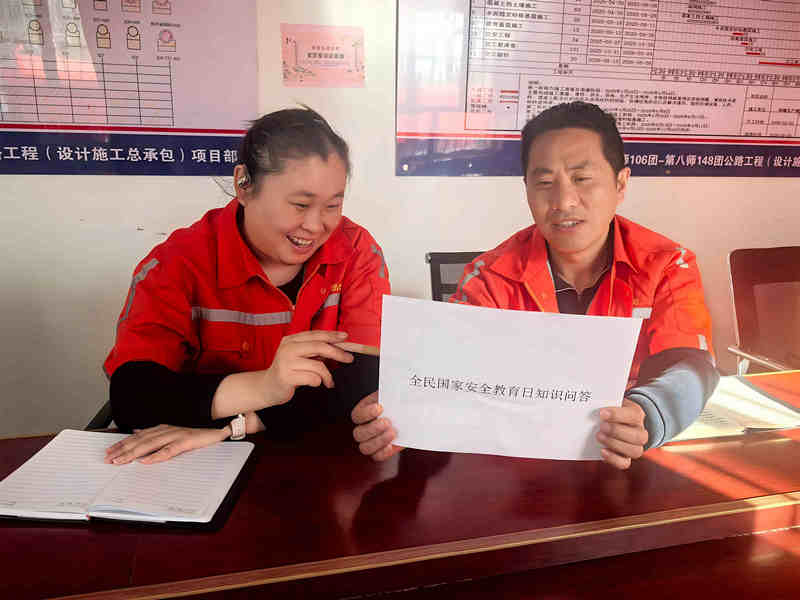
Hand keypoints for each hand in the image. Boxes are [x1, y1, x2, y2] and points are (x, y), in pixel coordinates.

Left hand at [105, 424, 227, 464]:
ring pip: (150, 444)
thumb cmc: (195, 435)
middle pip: (140, 440)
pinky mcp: (185, 441)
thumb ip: (155, 434)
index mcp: (162, 429)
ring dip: (134, 453)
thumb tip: (137, 432)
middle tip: (109, 458)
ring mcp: (175, 435)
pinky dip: (156, 455)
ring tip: (121, 460)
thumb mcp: (173, 434)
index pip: (137, 436)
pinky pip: (168, 450)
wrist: (217, 430)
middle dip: (123, 450)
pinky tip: (146, 461)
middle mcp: (166, 430)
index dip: (122, 444)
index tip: (109, 452)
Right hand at [264, 330, 353, 405]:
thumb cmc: (287, 372)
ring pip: (318, 365)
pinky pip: (312, 378)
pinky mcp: (286, 376)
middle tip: (349, 358)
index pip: (315, 334)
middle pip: (319, 346)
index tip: (346, 337)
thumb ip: (313, 351)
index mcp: (291, 340)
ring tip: (329, 382)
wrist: (266, 388)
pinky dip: (318, 382)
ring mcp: (286, 362)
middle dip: (337, 352)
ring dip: (328, 376)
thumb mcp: (299, 357)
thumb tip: (337, 346)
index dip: (332, 335)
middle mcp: (288, 348)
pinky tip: (315, 384)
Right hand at [351, 392, 402, 460]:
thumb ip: (392, 396)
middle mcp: (364, 428)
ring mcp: (371, 442)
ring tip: (393, 433)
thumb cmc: (399, 402)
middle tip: (388, 422)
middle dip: (373, 428)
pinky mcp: (381, 451)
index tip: (380, 407)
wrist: (409, 413)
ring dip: (378, 441)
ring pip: (365, 448)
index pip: (357, 416)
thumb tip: (398, 395)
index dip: (366, 413)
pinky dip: (383, 452)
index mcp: (363, 412)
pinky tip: (392, 445)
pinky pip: (377, 456)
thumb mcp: (394, 395)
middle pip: (358, 434)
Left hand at [596, 399, 648, 469]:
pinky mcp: (626, 458)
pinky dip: (613, 459)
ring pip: (635, 451)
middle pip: (637, 436)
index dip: (618, 415)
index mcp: (637, 415)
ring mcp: (635, 447)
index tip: (602, 413)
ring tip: (599, 436)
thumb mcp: (612, 402)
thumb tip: (591, 402)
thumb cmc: (612, 410)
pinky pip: (625, 463)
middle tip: (601, 426)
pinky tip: (602, 451)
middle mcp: (640, 432)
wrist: (617, 422)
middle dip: (617, 431)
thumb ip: (606, 401)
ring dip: (615, 444)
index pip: (633, 416)